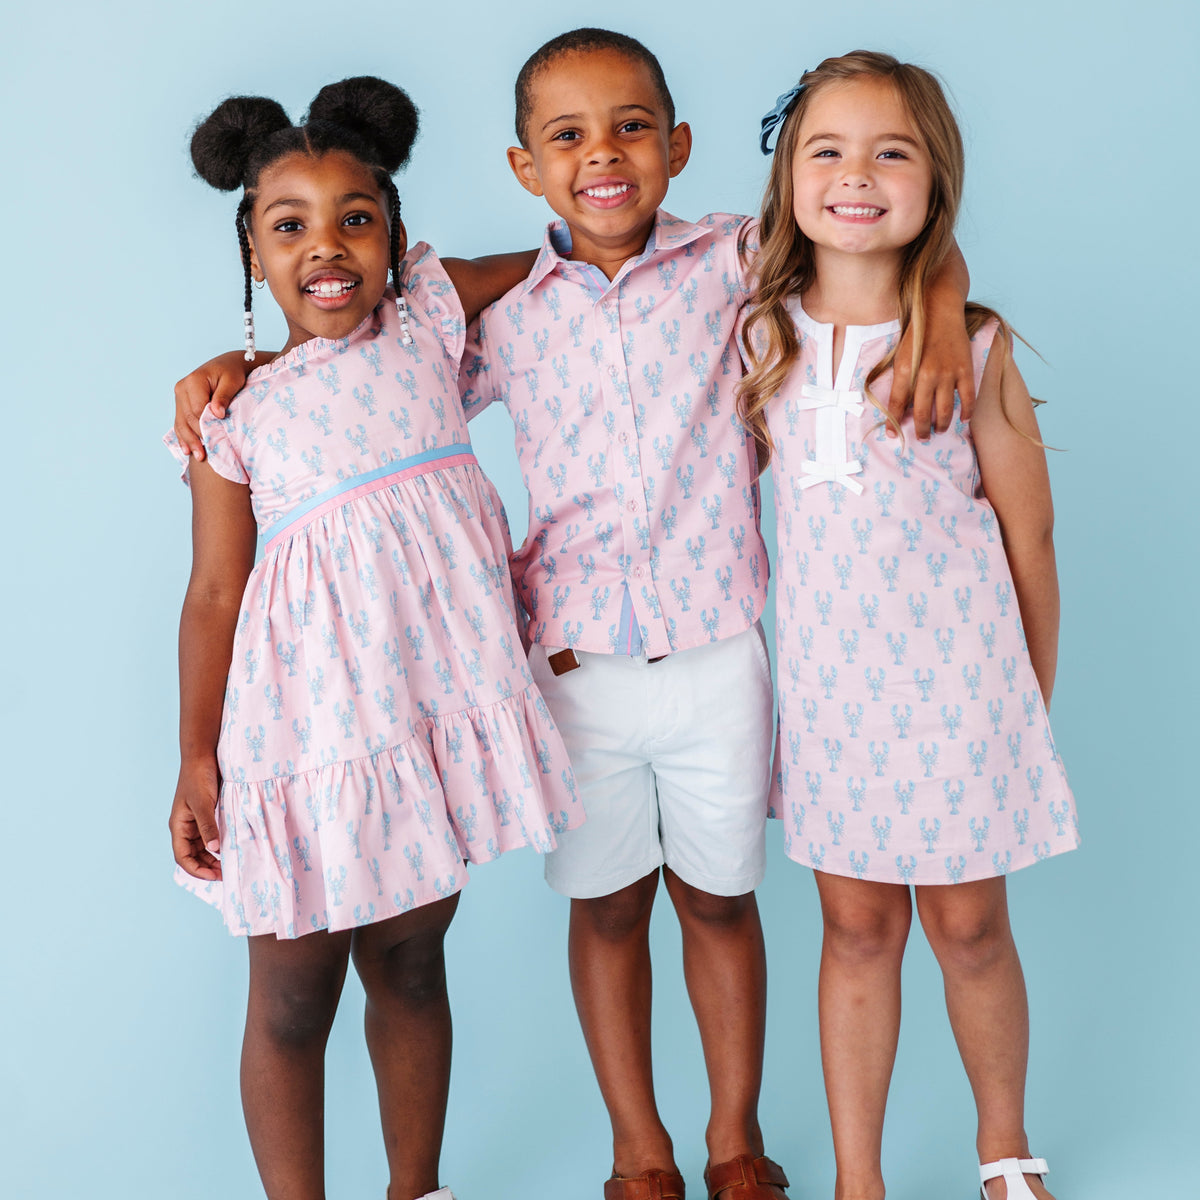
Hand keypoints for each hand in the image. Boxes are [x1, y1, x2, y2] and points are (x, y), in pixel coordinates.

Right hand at [170, 758, 222, 880]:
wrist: (204, 755)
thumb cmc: (198, 777)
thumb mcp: (203, 803)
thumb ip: (208, 826)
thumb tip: (214, 850)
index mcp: (178, 826)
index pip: (183, 857)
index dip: (197, 870)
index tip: (215, 875)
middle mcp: (186, 826)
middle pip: (194, 856)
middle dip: (208, 867)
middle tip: (228, 873)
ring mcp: (197, 821)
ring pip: (204, 848)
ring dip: (215, 858)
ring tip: (232, 864)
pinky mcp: (209, 814)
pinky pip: (213, 835)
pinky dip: (221, 844)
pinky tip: (234, 847)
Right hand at [173, 350, 266, 460]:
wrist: (228, 365)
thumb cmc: (233, 373)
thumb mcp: (232, 381)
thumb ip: (223, 396)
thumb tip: (217, 414)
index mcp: (193, 381)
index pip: (197, 410)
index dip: (206, 427)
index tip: (216, 440)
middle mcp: (182, 388)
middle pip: (187, 418)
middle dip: (196, 438)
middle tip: (205, 455)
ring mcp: (179, 396)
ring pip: (181, 422)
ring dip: (188, 441)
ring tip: (198, 456)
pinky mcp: (181, 403)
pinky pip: (179, 422)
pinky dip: (183, 436)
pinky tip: (186, 450)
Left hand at [888, 311, 973, 439]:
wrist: (939, 310)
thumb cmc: (916, 335)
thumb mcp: (900, 357)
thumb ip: (899, 380)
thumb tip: (898, 405)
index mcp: (905, 370)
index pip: (897, 404)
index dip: (894, 423)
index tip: (892, 435)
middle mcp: (926, 375)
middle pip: (923, 413)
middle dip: (921, 430)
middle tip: (921, 438)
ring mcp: (948, 373)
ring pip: (945, 410)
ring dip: (941, 425)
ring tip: (939, 430)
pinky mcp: (965, 370)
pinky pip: (968, 398)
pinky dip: (966, 412)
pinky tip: (962, 419)